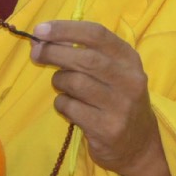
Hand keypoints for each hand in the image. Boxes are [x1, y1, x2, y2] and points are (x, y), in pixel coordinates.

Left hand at [30, 20, 165, 175]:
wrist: (139, 145)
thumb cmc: (118, 100)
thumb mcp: (113, 72)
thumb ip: (85, 53)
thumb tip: (43, 39)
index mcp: (129, 59)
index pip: (97, 34)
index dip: (66, 29)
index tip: (41, 29)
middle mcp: (129, 80)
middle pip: (85, 58)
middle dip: (54, 52)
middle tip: (36, 52)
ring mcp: (120, 106)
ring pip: (76, 83)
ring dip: (59, 81)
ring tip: (61, 85)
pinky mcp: (107, 129)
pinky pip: (71, 108)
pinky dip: (62, 103)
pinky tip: (68, 107)